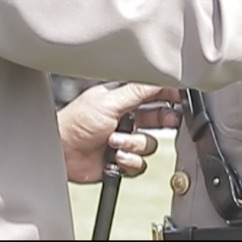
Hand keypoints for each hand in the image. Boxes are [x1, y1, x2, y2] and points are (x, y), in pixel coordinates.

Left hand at [58, 82, 181, 183]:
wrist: (60, 152)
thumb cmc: (76, 122)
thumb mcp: (110, 102)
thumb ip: (138, 91)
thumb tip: (160, 77)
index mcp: (123, 98)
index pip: (154, 92)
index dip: (169, 94)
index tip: (181, 98)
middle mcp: (127, 118)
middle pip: (159, 118)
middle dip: (164, 121)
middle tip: (168, 121)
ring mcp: (125, 139)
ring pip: (150, 144)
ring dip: (135, 144)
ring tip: (116, 142)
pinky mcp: (122, 160)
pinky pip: (140, 164)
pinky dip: (130, 161)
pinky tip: (116, 156)